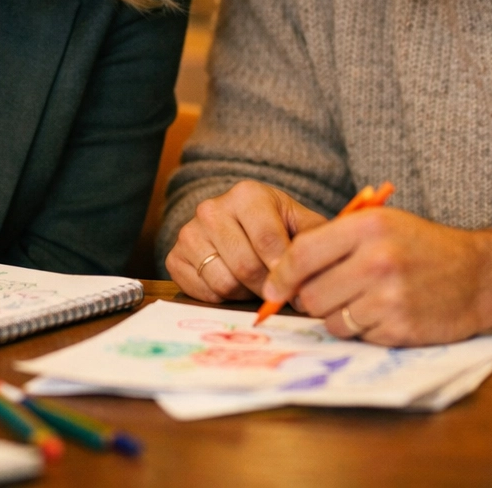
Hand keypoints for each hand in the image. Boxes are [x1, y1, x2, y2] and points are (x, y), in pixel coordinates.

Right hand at [166, 180, 325, 301]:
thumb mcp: (301, 224)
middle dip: (266, 285)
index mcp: (247, 194)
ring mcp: (188, 232)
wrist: (238, 222)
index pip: (268, 241)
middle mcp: (212, 208)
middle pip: (245, 266)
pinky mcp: (174, 257)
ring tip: (254, 281)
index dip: (284, 270)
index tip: (296, 285)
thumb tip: (317, 278)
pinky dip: (221, 296)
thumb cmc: (276, 225)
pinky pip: (202, 292)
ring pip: (223, 282)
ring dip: (244, 292)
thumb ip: (316, 242)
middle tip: (277, 288)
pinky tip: (232, 282)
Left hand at [262, 209, 491, 346]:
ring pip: (330, 319)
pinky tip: (383, 313)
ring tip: (363, 301)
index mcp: (368, 228)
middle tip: (329, 293)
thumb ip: (335, 241)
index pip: (301, 254)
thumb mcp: (383, 224)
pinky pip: (356, 336)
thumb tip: (281, 272)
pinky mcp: (398, 328)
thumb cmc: (424, 247)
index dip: (281, 275)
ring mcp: (388, 297)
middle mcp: (376, 260)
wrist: (480, 275)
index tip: (274, 287)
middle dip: (311, 298)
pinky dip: (362, 330)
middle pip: (310, 293)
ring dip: (337, 315)